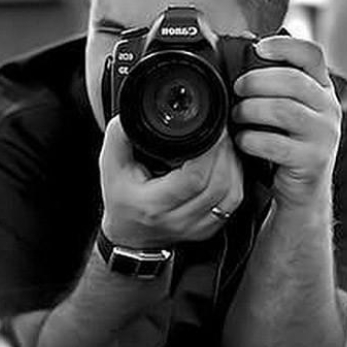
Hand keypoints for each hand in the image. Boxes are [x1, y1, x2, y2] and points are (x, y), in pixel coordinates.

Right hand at [99, 118, 243, 247]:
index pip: (193, 179)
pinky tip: (226, 165)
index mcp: (153, 205)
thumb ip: (120, 136)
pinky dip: (235, 179)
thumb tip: (133, 112)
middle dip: (225, 152)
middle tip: (221, 131)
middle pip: (219, 185)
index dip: (210, 151)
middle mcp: (177, 220)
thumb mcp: (110, 165)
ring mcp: (196, 228)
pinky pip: (233, 203)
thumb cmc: (120, 199)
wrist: (127, 235)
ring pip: (231, 194)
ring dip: (233, 165)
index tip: (211, 130)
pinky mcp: (209, 229)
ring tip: (224, 146)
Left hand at [233, 36, 341, 209]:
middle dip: (257, 81)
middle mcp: (328, 109)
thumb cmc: (287, 145)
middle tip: (237, 89)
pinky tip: (243, 140)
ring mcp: (323, 135)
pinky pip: (276, 144)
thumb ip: (274, 88)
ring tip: (237, 115)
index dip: (285, 46)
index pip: (312, 55)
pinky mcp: (312, 160)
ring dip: (251, 110)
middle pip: (293, 81)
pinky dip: (252, 139)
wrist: (303, 190)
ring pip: (284, 110)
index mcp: (321, 90)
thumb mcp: (287, 112)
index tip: (259, 48)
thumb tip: (241, 60)